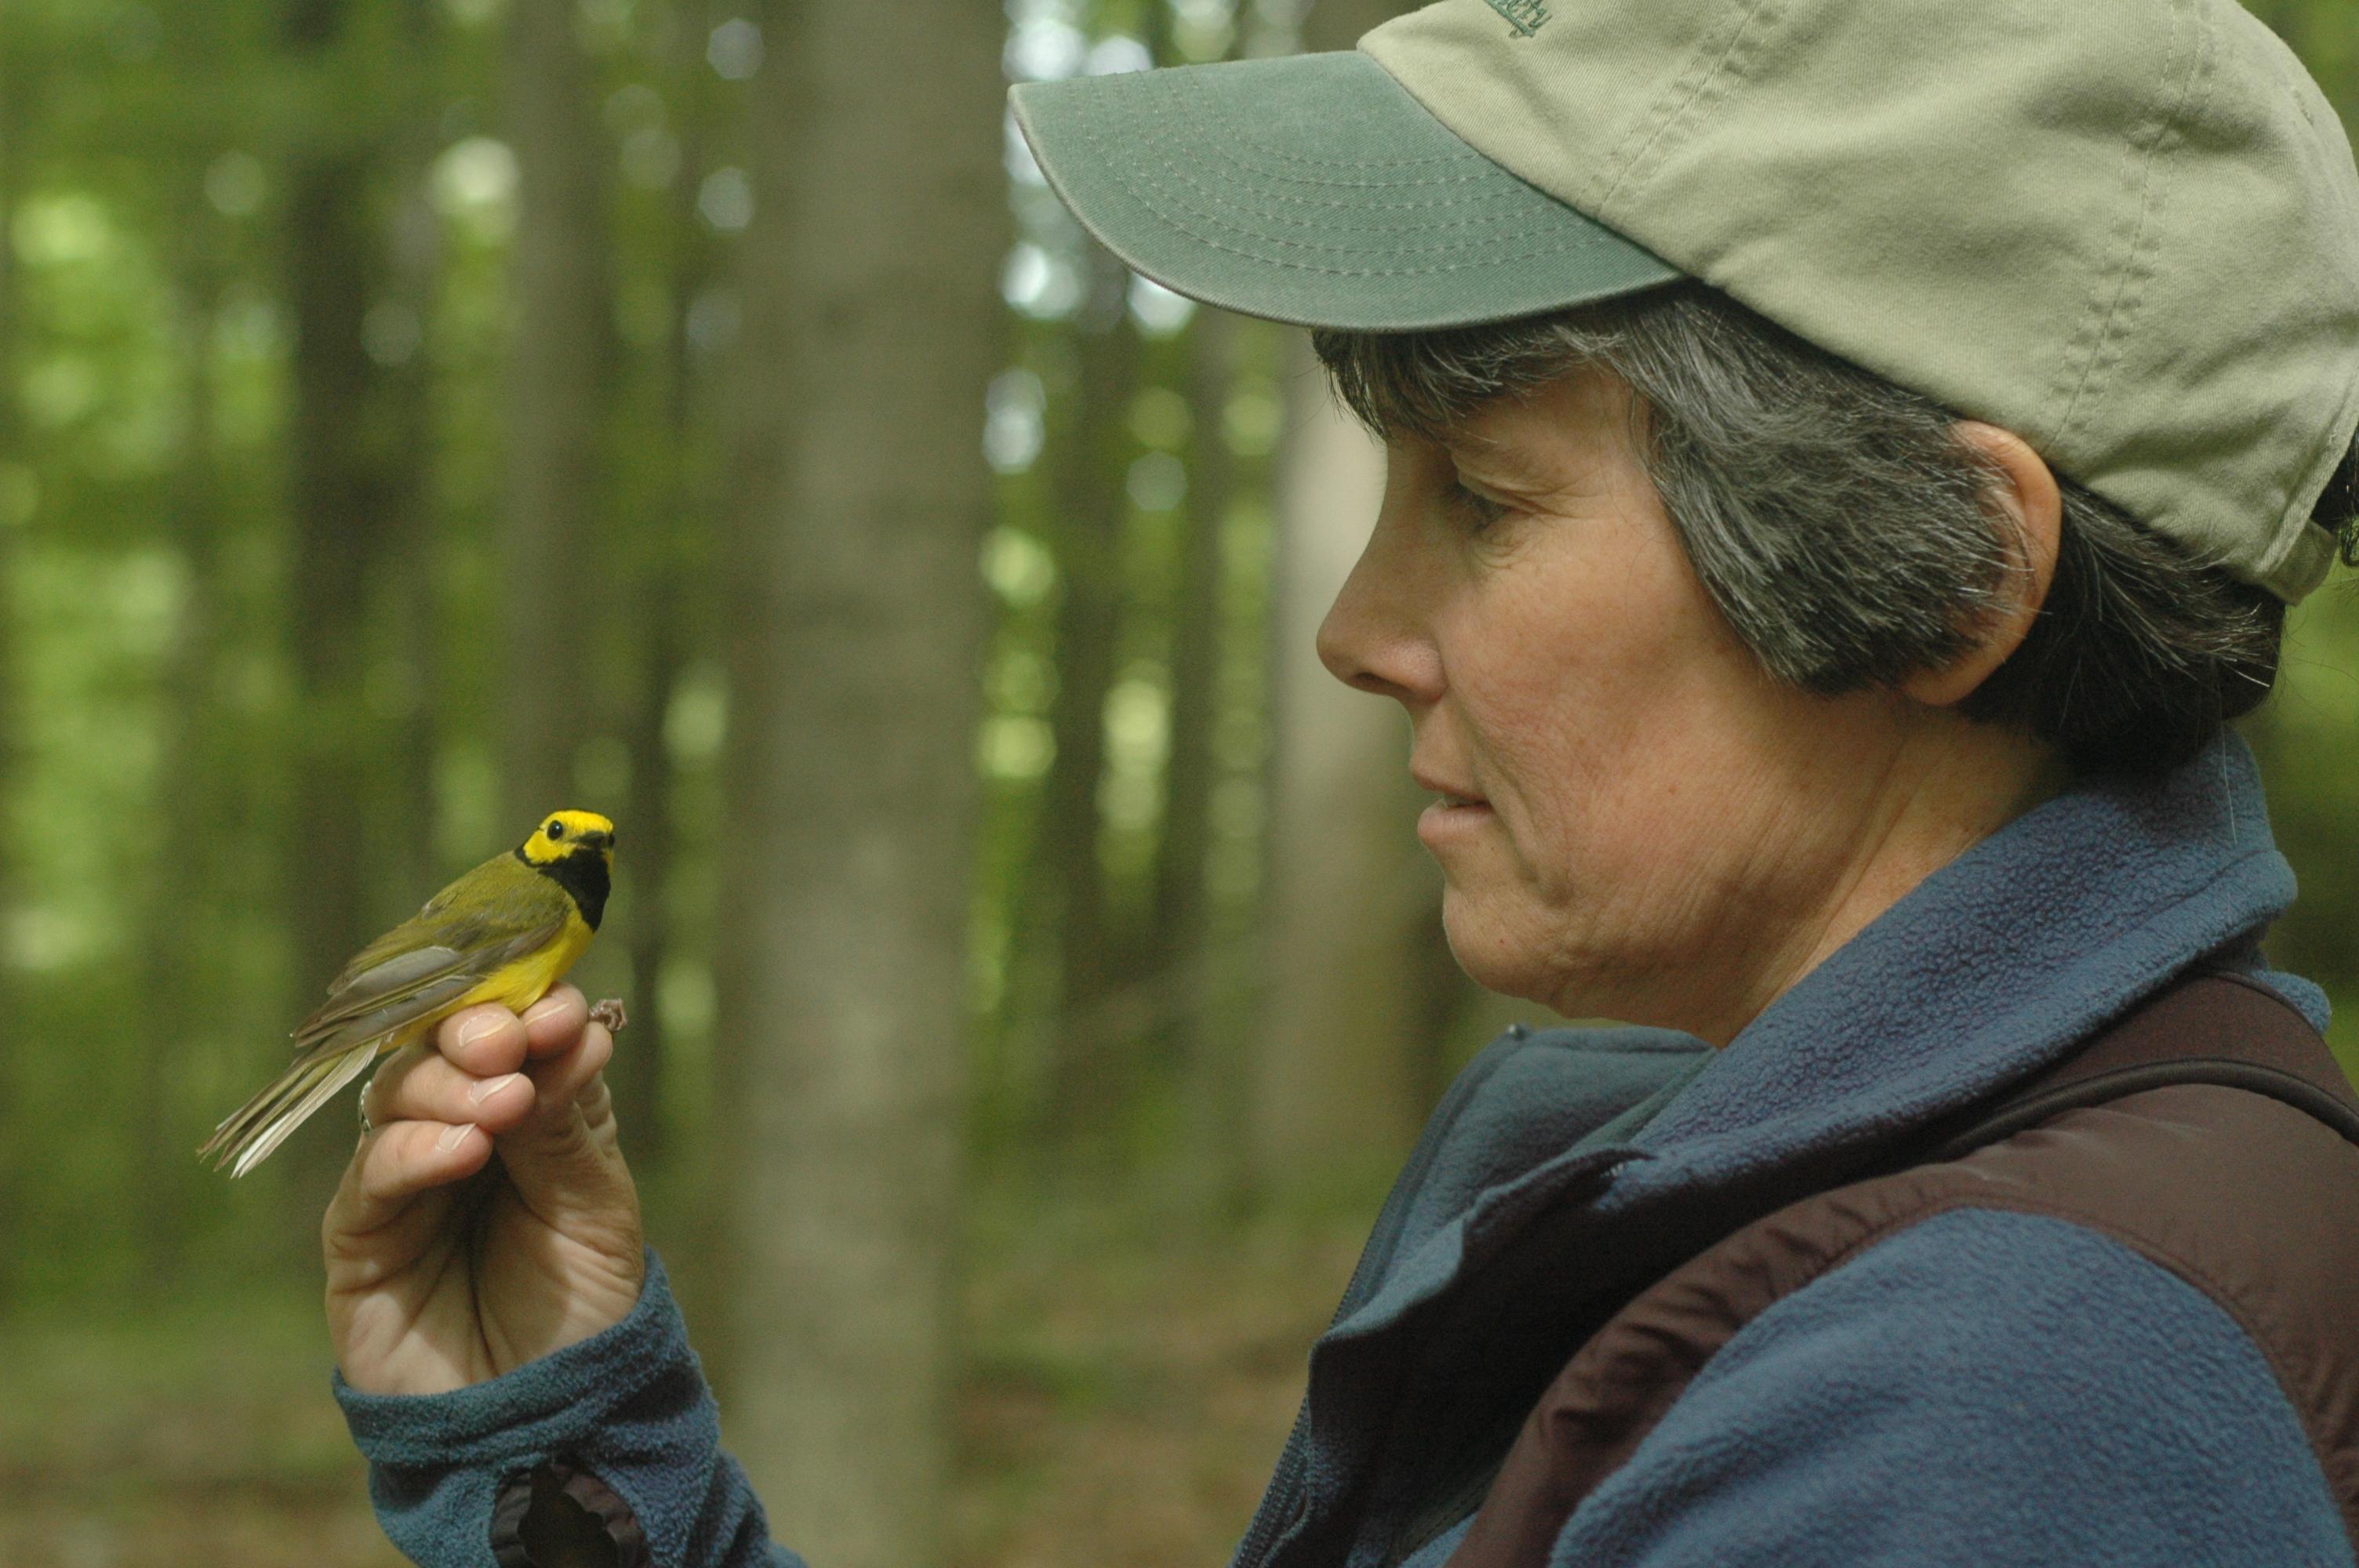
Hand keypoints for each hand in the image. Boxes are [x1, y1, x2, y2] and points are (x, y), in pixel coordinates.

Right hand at [323, 985, 646, 1395]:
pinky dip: (412, 1151)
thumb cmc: (580, 1312)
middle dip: (478, 1034)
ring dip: (449, 1086)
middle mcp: (459, 1133)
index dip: (530, 1011)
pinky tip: (462, 1149)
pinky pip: (371, 1177)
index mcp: (527, 1114)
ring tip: (503, 1101)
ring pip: (398, 1097)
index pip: (514, 1036)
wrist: (549, 1421)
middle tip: (513, 1041)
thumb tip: (575, 1029)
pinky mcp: (360, 1237)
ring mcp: (405, 1181)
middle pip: (444, 1052)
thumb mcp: (595, 1208)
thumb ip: (569, 1123)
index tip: (562, 1010)